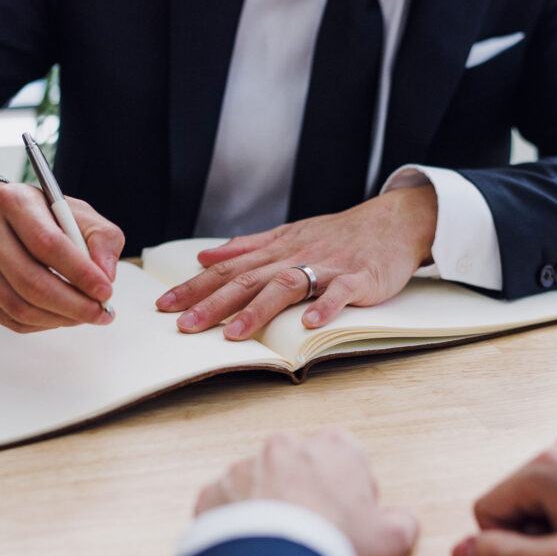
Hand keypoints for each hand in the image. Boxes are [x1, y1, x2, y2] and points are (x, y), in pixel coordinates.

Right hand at [0, 182, 124, 332]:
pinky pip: (10, 319)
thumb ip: (101, 237)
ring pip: (21, 307)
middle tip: (101, 312)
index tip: (106, 292)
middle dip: (75, 305)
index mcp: (12, 201)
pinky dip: (42, 323)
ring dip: (61, 318)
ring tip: (85, 314)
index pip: (48, 245)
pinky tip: (59, 314)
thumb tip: (106, 275)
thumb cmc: (35, 214)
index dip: (81, 274)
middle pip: (33, 283)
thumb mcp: (74, 211)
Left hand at [156, 186, 437, 340]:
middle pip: (248, 279)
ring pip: (286, 285)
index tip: (165, 306)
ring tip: (234, 334)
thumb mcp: (288, 234)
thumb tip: (205, 257)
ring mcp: (327, 267)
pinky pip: (341, 292)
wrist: (391, 221)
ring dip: (258, 310)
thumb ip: (246, 247)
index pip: (228, 269)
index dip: (195, 287)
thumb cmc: (338, 234)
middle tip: (184, 326)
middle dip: (213, 303)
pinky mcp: (359, 278)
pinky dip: (326, 306)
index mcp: (276, 249)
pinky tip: (310, 323)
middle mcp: (295, 256)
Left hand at [195, 429, 418, 555]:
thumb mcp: (392, 539)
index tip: (348, 519)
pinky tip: (249, 548)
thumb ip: (401, 521)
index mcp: (336, 447)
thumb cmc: (335, 546)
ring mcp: (246, 466)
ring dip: (267, 506)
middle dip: (304, 493)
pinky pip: (226, 505)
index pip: (347, 460)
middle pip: (300, 468)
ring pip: (259, 484)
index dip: (350, 493)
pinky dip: (233, 523)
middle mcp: (287, 446)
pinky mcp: (214, 491)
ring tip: (278, 545)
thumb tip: (399, 521)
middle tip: (313, 532)